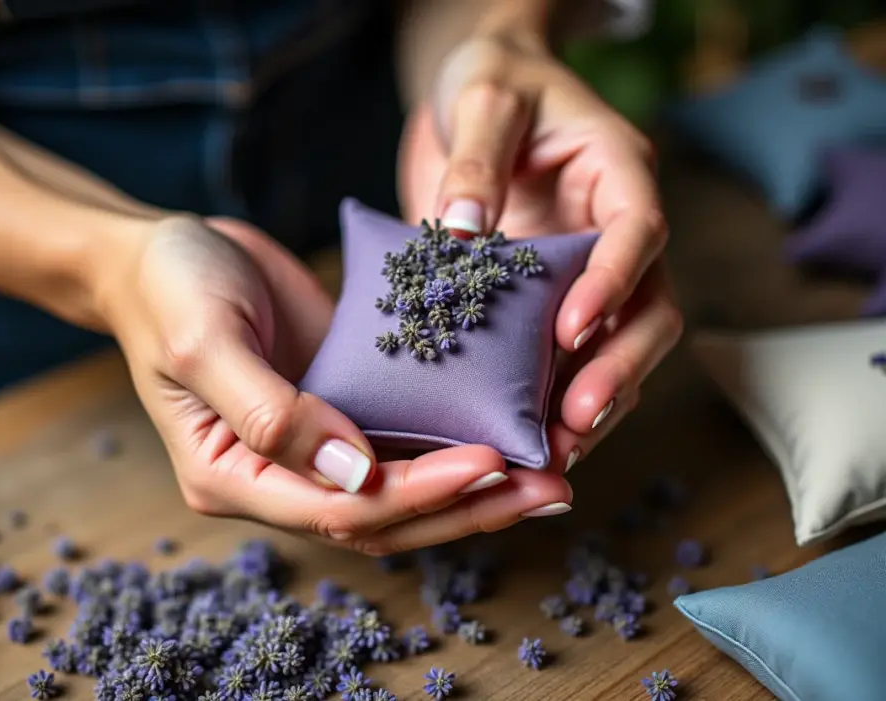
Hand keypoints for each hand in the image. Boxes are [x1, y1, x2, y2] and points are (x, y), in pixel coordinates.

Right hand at [96, 215, 573, 553]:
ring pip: (404, 488)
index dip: (416, 495)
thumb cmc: (170, 291)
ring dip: (477, 487)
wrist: (165, 250)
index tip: (486, 463)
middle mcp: (281, 476)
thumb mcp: (206, 343)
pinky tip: (511, 430)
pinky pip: (404, 436)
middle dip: (469, 507)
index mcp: (236, 477)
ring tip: (553, 474)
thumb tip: (357, 473)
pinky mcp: (343, 405)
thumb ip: (271, 413)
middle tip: (551, 489)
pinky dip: (456, 440)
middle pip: (386, 517)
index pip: (339, 510)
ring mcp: (315, 444)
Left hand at [400, 35, 682, 472]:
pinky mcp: (553, 302)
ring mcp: (592, 272)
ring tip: (551, 454)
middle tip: (572, 421)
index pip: (638, 231)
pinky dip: (553, 401)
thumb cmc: (490, 81)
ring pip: (620, 348)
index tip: (572, 329)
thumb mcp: (481, 99)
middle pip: (649, 308)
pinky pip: (570, 359)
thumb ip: (474, 160)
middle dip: (616, 369)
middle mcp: (617, 231)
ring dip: (594, 403)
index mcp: (616, 172)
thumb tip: (461, 234)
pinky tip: (524, 440)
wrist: (476, 93)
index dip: (614, 284)